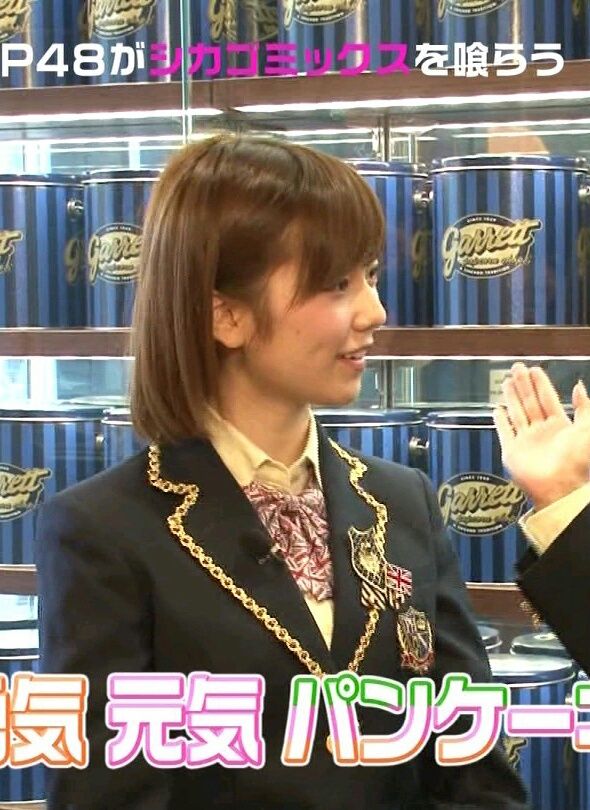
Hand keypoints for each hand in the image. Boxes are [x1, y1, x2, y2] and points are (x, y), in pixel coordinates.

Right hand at [493, 363, 589, 510]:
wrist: (560, 488)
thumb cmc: (577, 462)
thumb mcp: (586, 430)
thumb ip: (583, 408)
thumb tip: (579, 386)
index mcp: (560, 426)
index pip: (548, 399)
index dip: (541, 384)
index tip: (534, 370)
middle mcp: (542, 432)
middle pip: (530, 403)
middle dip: (524, 385)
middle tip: (517, 368)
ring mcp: (526, 441)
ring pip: (517, 413)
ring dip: (511, 397)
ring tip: (506, 381)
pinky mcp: (512, 452)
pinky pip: (504, 433)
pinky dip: (500, 421)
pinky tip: (497, 410)